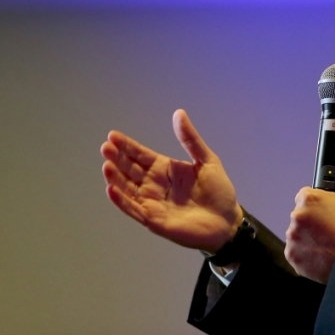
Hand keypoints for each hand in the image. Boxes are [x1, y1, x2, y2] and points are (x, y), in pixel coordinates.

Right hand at [101, 109, 243, 252]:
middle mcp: (154, 185)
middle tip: (106, 147)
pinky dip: (121, 200)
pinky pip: (133, 209)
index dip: (127, 146)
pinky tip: (112, 189)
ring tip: (107, 166)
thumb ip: (190, 139)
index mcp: (165, 169)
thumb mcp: (207, 160)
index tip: (113, 136)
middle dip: (117, 158)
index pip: (140, 155)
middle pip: (130, 170)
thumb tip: (179, 113)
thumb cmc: (218, 191)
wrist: (228, 221)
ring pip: (127, 189)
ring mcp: (152, 202)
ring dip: (116, 178)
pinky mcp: (154, 219)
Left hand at [284, 184, 334, 283]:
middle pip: (300, 216)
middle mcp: (296, 216)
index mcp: (308, 199)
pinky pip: (295, 252)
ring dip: (306, 238)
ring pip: (297, 235)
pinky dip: (305, 254)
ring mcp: (293, 237)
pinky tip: (321, 254)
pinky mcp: (292, 255)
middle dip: (310, 221)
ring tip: (326, 244)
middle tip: (327, 230)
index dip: (314, 204)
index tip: (321, 211)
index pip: (304, 196)